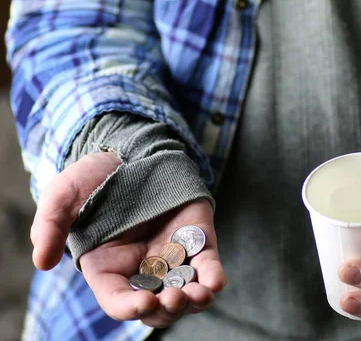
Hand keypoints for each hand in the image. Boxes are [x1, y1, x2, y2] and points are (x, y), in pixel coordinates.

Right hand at [30, 152, 225, 327]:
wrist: (130, 152)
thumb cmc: (93, 179)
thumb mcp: (64, 196)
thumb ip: (51, 226)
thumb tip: (42, 262)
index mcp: (108, 268)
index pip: (118, 300)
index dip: (130, 307)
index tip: (144, 302)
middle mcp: (142, 268)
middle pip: (156, 306)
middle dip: (167, 309)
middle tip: (174, 297)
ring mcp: (171, 256)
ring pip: (185, 291)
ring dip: (194, 300)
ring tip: (199, 295)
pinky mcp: (196, 239)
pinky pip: (207, 264)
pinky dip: (213, 276)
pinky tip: (216, 282)